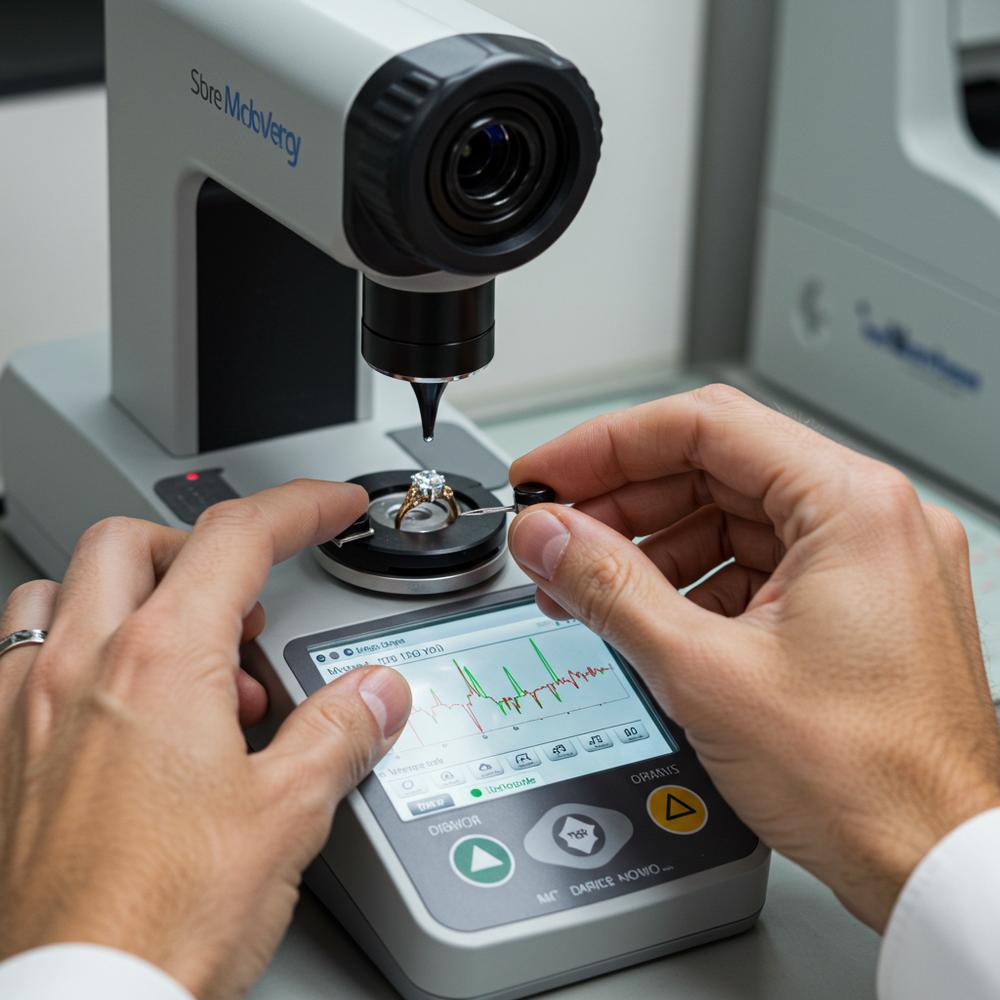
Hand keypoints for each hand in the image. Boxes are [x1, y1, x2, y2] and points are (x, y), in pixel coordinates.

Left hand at [0, 481, 410, 997]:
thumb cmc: (163, 920)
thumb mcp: (287, 814)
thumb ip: (339, 731)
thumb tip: (376, 693)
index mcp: (160, 663)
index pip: (237, 537)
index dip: (298, 507)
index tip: (331, 508)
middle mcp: (80, 670)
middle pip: (134, 541)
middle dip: (202, 545)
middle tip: (249, 594)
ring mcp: (24, 711)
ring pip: (59, 588)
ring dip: (126, 591)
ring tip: (179, 644)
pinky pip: (15, 660)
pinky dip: (70, 649)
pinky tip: (110, 704)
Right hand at [508, 385, 999, 930]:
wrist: (935, 865)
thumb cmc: (866, 779)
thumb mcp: (703, 671)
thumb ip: (608, 586)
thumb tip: (547, 535)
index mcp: (851, 506)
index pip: (702, 428)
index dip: (605, 446)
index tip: (548, 474)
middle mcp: (868, 520)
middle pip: (714, 469)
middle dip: (621, 502)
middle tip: (554, 533)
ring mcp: (865, 563)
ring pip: (730, 518)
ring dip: (650, 545)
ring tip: (585, 583)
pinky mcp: (853, 606)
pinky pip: (754, 565)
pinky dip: (691, 582)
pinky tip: (643, 613)